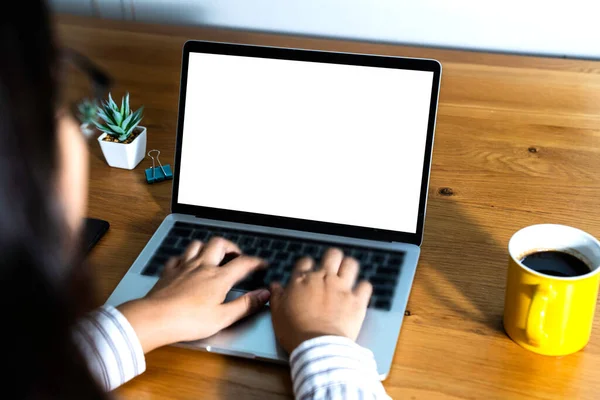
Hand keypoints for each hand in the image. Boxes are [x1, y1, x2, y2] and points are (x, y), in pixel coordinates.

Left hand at [118, 237, 269, 352]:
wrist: (156, 318)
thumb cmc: (188, 320)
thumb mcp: (223, 318)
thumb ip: (245, 305)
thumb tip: (263, 296)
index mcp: (218, 278)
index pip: (243, 263)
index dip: (256, 262)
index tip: (262, 264)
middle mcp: (202, 267)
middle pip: (219, 244)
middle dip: (231, 246)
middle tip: (236, 255)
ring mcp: (184, 267)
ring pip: (198, 245)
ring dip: (208, 246)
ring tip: (213, 254)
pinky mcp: (169, 272)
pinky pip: (178, 256)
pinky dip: (185, 256)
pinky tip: (186, 263)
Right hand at [269, 248, 372, 352]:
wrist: (316, 346)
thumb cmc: (294, 331)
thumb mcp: (277, 313)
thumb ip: (276, 295)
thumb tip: (275, 285)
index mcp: (302, 280)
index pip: (305, 261)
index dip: (307, 265)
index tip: (307, 272)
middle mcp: (324, 278)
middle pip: (332, 255)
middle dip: (332, 258)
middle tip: (331, 267)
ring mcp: (342, 288)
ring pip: (350, 264)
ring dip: (349, 268)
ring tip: (347, 274)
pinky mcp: (357, 301)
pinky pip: (365, 286)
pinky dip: (363, 288)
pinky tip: (359, 293)